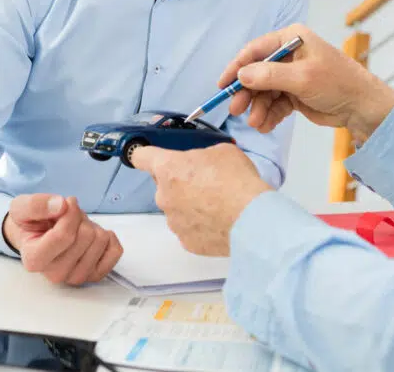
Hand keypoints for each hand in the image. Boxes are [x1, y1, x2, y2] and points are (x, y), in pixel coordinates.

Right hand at [2, 194, 122, 285]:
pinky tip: (92, 236)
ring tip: (76, 228)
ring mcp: (76, 277)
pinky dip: (108, 236)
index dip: (70, 213)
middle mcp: (55, 274)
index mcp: (34, 260)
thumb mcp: (22, 207)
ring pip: (100, 241)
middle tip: (67, 220)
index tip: (65, 204)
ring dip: (91, 226)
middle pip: (85, 236)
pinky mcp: (95, 275)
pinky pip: (115, 251)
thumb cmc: (30, 223)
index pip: (63, 236)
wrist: (36, 236)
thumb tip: (61, 206)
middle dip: (79, 219)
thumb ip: (37, 205)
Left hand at [130, 144, 270, 255]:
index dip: (145, 154)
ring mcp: (173, 221)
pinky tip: (219, 222)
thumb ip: (201, 157)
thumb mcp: (221, 151)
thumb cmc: (236, 180)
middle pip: (164, 185)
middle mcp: (164, 196)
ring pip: (177, 209)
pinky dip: (200, 225)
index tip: (148, 157)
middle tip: (206, 183)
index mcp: (168, 168)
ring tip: (217, 206)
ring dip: (190, 205)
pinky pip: (189, 229)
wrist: (252, 218)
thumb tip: (201, 165)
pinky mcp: (186, 242)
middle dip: (180, 182)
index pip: (141, 157)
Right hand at [219, 24, 393, 140]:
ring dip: (258, 108)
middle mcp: (289, 55)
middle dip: (247, 93)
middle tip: (236, 110)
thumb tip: (241, 75)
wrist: (362, 107)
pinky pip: (274, 104)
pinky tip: (266, 125)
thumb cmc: (337, 83)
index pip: (256, 50)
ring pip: (264, 92)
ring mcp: (291, 75)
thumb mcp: (302, 78)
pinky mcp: (295, 94)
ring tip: (257, 124)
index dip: (237, 67)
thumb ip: (270, 76)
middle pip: (256, 73)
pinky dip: (269, 115)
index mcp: (291, 39)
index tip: (223, 84)